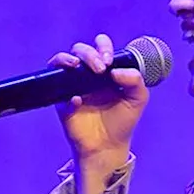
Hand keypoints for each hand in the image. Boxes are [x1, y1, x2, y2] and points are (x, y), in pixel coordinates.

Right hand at [49, 33, 148, 193]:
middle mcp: (87, 75)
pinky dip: (66, 94)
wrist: (107, 147)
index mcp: (105, 71)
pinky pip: (55, 90)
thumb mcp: (138, 99)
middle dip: (89, 54)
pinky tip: (77, 101)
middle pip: (80, 50)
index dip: (103, 46)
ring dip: (66, 59)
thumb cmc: (122, 122)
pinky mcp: (61, 102)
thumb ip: (135, 81)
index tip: (109, 59)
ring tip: (76, 66)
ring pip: (61, 62)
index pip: (101, 47)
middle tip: (100, 68)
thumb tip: (116, 71)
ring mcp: (72, 87)